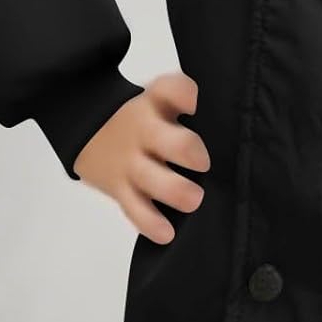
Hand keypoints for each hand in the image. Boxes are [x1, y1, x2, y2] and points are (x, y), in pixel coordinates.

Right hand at [72, 70, 209, 243]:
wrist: (88, 130)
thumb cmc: (145, 119)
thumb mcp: (163, 102)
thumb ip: (189, 108)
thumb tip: (233, 124)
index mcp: (158, 103)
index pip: (173, 89)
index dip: (186, 94)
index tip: (196, 104)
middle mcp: (145, 131)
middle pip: (171, 140)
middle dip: (189, 151)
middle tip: (203, 163)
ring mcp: (132, 163)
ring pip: (153, 179)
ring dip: (176, 190)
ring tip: (194, 199)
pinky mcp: (121, 189)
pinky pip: (135, 209)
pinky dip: (151, 223)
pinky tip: (167, 233)